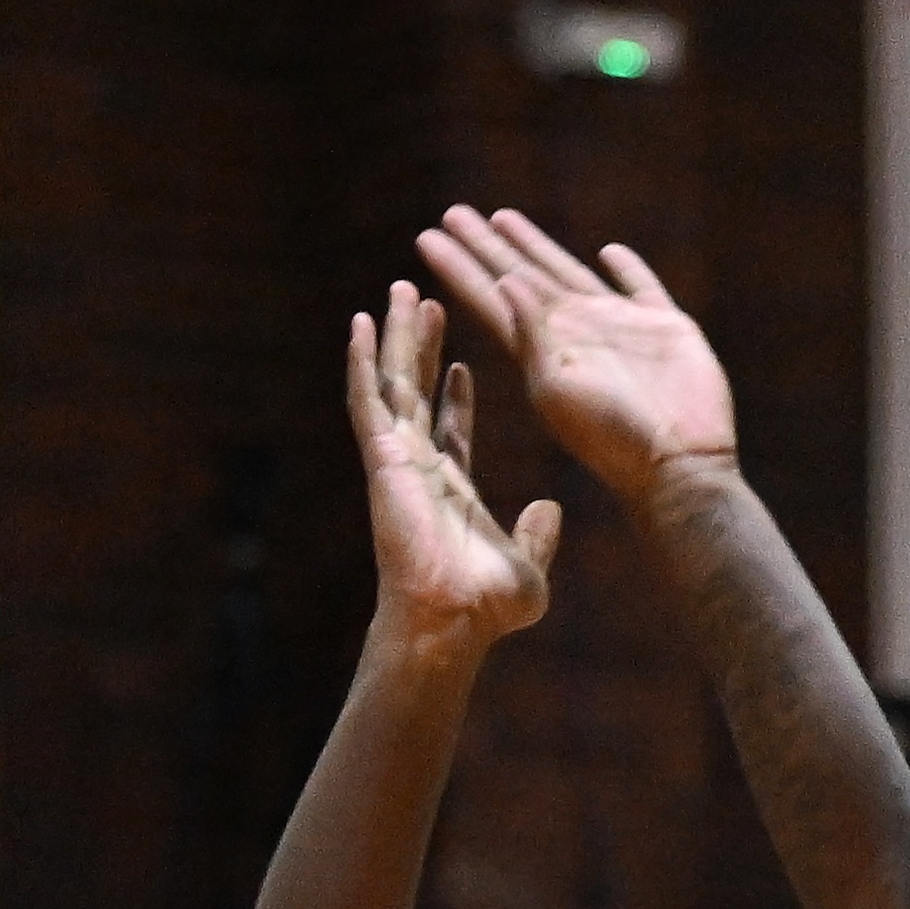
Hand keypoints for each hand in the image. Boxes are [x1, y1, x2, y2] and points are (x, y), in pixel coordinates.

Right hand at [354, 281, 559, 660]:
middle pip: (417, 391)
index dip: (456, 393)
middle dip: (422, 346)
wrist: (453, 618)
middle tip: (426, 301)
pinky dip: (362, 361)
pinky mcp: (382, 457)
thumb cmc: (487, 607)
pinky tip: (360, 323)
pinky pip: (368, 399)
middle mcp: (421, 466)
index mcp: (452, 487)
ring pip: (392, 382)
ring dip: (394, 337)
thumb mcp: (530, 566)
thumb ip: (537, 535)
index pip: (451, 428)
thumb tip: (550, 508)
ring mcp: (398, 459)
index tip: (464, 361)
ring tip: (398, 290)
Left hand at [417, 207, 735, 504]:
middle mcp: (575, 332)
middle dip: (487, 246)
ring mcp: (620, 327)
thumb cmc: (614, 439)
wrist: (680, 464)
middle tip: (453, 214)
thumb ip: (533, 334)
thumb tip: (506, 279)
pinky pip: (640, 284)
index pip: (489, 297)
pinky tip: (610, 250)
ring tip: (503, 217)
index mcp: (543, 349)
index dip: (459, 267)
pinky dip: (627, 267)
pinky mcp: (666, 326)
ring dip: (536, 245)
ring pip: (568, 272)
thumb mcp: (557, 391)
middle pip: (520, 276)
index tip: (427, 237)